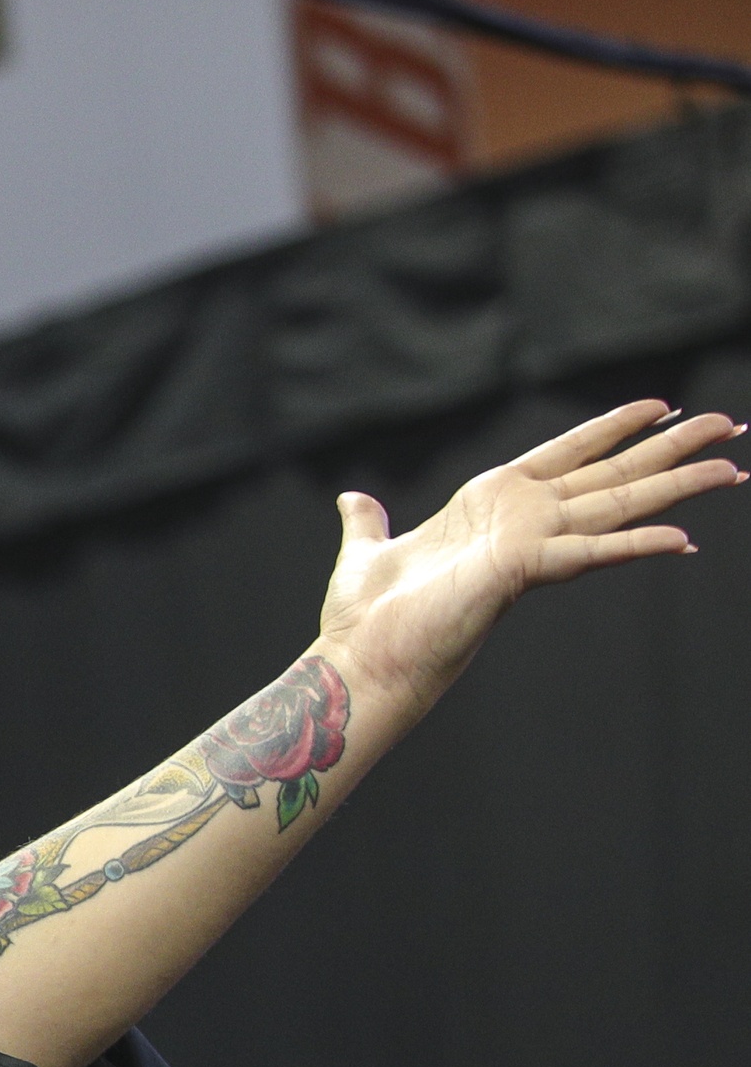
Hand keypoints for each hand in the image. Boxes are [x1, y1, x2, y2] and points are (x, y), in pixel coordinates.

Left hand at [314, 399, 740, 724]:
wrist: (359, 661)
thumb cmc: (366, 619)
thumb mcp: (368, 553)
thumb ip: (369, 522)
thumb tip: (353, 500)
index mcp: (492, 504)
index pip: (568, 453)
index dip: (613, 427)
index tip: (660, 406)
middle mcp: (522, 521)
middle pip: (613, 474)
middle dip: (673, 450)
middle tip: (731, 425)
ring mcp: (528, 545)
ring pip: (618, 504)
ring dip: (677, 485)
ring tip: (733, 468)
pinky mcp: (521, 570)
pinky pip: (589, 553)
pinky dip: (634, 546)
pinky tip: (684, 539)